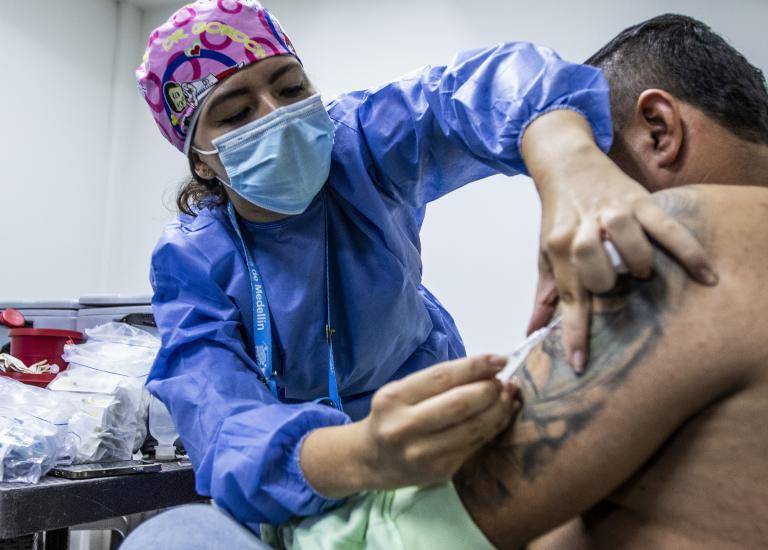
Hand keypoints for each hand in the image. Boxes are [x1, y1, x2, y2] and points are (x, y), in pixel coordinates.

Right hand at [301, 356, 519, 496]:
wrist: (371, 459)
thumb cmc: (392, 417)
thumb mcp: (402, 392)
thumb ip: (439, 382)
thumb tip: (488, 369)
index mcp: (393, 399)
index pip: (442, 377)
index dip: (475, 366)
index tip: (500, 359)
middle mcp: (404, 427)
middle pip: (460, 403)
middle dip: (490, 389)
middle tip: (504, 382)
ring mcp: (422, 453)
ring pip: (473, 427)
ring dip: (499, 409)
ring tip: (509, 397)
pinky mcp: (439, 470)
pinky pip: (474, 445)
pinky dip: (492, 428)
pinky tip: (500, 416)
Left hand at [521, 110, 717, 370]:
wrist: (567, 165)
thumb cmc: (557, 216)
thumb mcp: (544, 253)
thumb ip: (544, 294)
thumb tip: (532, 331)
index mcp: (559, 247)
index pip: (569, 297)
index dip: (574, 332)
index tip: (579, 363)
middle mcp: (584, 231)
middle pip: (598, 273)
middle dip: (608, 286)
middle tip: (614, 281)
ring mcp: (613, 215)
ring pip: (631, 247)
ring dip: (639, 264)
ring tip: (639, 269)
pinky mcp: (639, 202)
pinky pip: (668, 229)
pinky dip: (688, 252)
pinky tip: (706, 275)